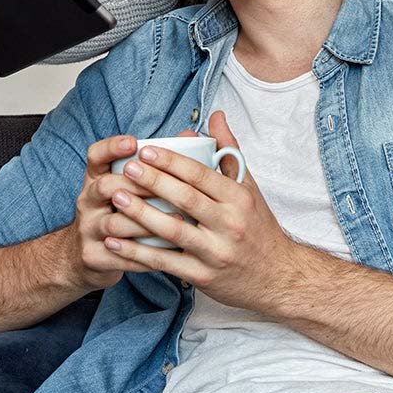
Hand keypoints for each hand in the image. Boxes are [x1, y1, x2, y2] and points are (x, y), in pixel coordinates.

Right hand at [68, 130, 196, 291]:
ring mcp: (88, 230)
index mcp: (96, 178)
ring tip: (177, 220)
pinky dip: (147, 253)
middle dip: (137, 186)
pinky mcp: (93, 257)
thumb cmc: (116, 212)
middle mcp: (87, 201)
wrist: (84, 256)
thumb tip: (189, 135)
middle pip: (104, 186)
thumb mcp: (125, 185)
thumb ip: (154, 162)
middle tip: (167, 187)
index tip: (133, 143)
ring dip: (147, 221)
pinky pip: (121, 255)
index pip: (95, 156)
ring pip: (114, 223)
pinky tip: (170, 250)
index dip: (112, 147)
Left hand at [104, 112, 302, 312]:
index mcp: (238, 199)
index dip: (171, 161)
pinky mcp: (202, 277)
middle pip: (185, 199)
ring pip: (172, 230)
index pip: (201, 175)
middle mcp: (228, 224)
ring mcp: (214, 252)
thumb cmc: (258, 226)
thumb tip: (215, 115)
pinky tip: (115, 243)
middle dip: (153, 181)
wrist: (277, 277)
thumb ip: (229, 150)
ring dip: (140, 214)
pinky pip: (165, 263)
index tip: (146, 150)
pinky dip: (137, 253)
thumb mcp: (249, 187)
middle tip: (127, 168)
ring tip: (117, 198)